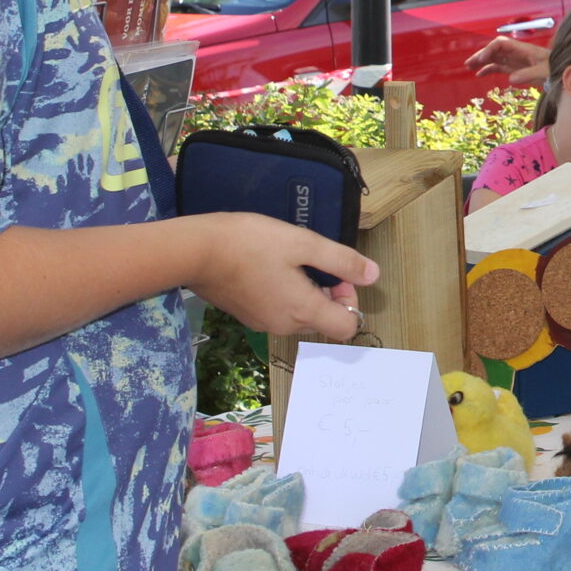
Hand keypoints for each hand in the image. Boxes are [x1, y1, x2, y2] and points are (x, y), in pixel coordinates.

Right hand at [189, 212, 380, 340]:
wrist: (197, 251)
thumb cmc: (252, 244)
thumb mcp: (303, 244)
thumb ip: (341, 261)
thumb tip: (373, 275)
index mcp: (303, 312)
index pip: (347, 327)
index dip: (351, 300)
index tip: (337, 273)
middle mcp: (284, 326)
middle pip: (324, 320)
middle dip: (329, 293)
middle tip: (314, 261)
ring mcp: (262, 323)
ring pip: (301, 315)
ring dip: (306, 291)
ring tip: (291, 260)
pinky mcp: (247, 315)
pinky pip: (279, 310)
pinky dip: (285, 293)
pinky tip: (271, 266)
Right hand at [464, 35, 549, 86]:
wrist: (563, 71)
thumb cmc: (556, 67)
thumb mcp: (544, 71)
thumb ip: (528, 74)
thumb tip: (510, 79)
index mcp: (522, 49)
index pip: (501, 44)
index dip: (490, 50)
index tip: (483, 59)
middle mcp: (516, 53)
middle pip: (494, 50)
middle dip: (481, 54)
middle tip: (469, 63)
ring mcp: (514, 60)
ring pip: (494, 57)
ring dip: (481, 61)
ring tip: (468, 66)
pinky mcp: (515, 68)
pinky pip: (498, 66)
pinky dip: (488, 69)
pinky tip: (479, 74)